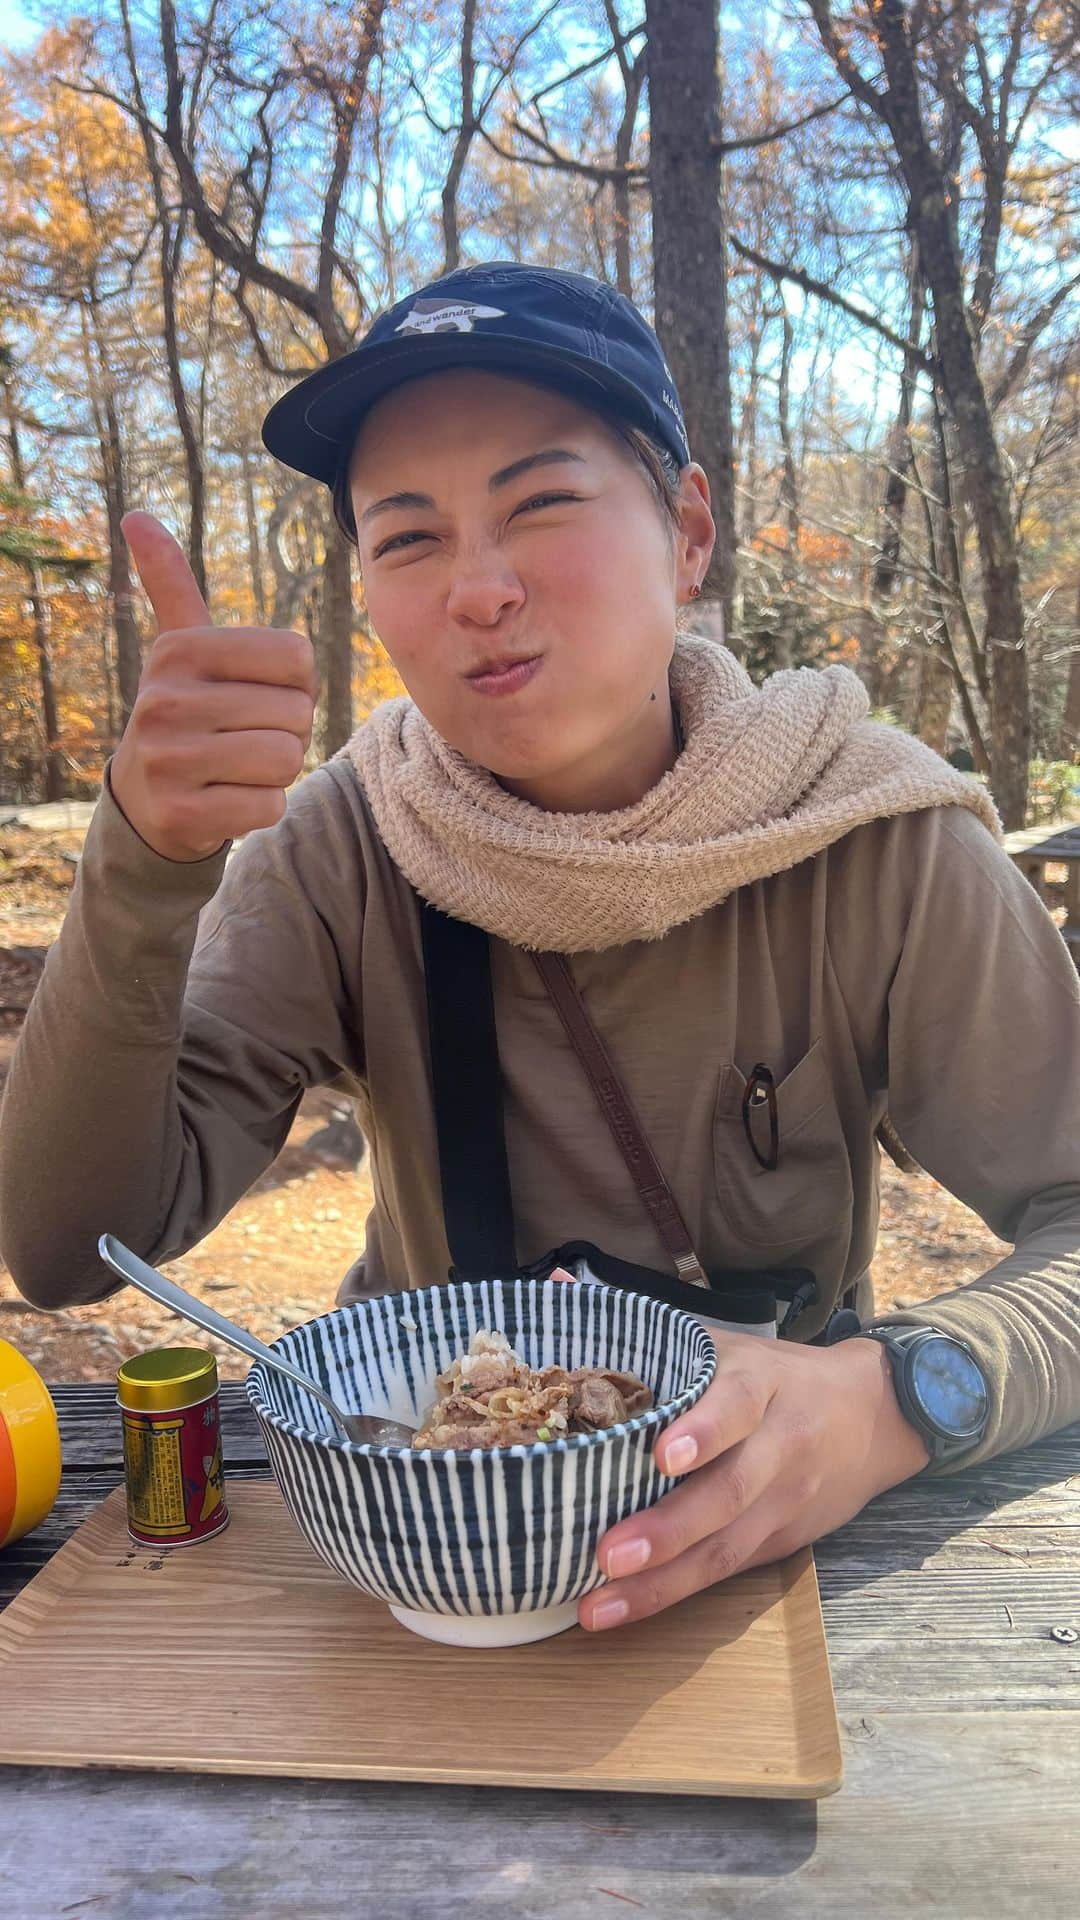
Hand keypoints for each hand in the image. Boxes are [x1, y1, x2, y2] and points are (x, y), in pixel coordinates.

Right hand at [111, 512, 317, 861]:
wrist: (145, 798)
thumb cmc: (187, 712)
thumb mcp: (179, 648)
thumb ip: (170, 583)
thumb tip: (136, 515)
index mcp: (178, 650)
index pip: (297, 658)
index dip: (294, 683)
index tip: (254, 693)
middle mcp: (165, 700)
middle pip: (296, 713)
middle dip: (287, 731)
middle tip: (243, 737)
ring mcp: (169, 760)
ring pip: (287, 760)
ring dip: (276, 771)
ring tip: (236, 767)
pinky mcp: (182, 814)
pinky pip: (270, 806)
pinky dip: (261, 808)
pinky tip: (226, 799)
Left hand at [580, 1329, 930, 1630]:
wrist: (876, 1415)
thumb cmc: (776, 1375)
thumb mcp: (725, 1341)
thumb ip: (646, 1323)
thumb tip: (560, 1281)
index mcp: (762, 1385)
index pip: (738, 1405)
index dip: (704, 1430)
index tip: (661, 1455)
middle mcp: (780, 1446)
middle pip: (730, 1492)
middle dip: (668, 1529)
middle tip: (607, 1555)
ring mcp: (784, 1501)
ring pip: (727, 1547)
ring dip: (663, 1583)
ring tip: (601, 1606)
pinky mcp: (782, 1543)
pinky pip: (729, 1572)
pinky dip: (677, 1593)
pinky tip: (627, 1609)